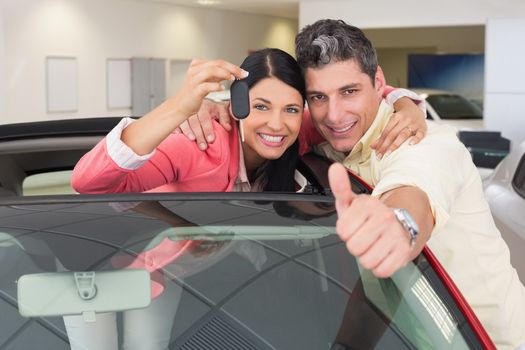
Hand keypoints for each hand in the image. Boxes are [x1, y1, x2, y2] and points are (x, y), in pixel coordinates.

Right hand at [172, 59, 246, 120]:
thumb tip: (233, 72)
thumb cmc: (193, 94)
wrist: (180, 106)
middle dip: (232, 68)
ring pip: (210, 71)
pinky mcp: (194, 90)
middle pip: (216, 64)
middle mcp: (195, 70)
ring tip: (233, 78)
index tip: (243, 72)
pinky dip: (216, 86)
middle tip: (243, 74)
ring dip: (224, 74)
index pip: (218, 62)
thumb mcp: (206, 81)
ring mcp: (193, 80)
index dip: (232, 66)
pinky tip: (222, 88)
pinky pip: (206, 86)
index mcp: (198, 65)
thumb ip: (217, 76)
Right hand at [176, 99, 231, 149]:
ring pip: (184, 122)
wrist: (200, 97)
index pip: (205, 118)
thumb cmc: (212, 108)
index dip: (208, 129)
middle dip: (199, 135)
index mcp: (204, 106)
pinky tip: (178, 135)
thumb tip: (227, 127)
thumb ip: (225, 118)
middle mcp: (193, 108)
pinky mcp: (178, 116)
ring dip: (188, 132)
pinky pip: (175, 122)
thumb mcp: (221, 110)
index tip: (211, 140)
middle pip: (195, 122)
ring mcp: (184, 112)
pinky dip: (176, 128)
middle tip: (203, 146)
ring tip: (192, 140)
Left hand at [328, 163, 411, 277]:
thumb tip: (334, 169)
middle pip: (354, 247)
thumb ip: (340, 187)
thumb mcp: (353, 201)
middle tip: (364, 236)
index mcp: (369, 205)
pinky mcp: (405, 252)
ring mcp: (397, 235)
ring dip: (367, 256)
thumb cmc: (372, 215)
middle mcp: (385, 218)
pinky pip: (381, 270)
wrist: (403, 222)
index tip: (354, 225)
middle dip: (356, 245)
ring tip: (374, 244)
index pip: (342, 231)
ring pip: (367, 261)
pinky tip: (383, 254)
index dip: (346, 231)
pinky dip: (380, 266)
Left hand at [371, 97, 426, 158]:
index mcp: (395, 118)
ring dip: (395, 144)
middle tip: (380, 156)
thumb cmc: (401, 119)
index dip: (380, 143)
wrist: (415, 108)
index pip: (386, 132)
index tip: (376, 152)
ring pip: (403, 134)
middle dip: (385, 146)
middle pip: (393, 134)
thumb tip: (372, 146)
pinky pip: (420, 134)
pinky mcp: (423, 127)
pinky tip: (411, 145)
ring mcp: (414, 123)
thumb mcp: (392, 123)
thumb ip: (383, 135)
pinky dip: (416, 139)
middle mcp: (404, 120)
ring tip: (388, 153)